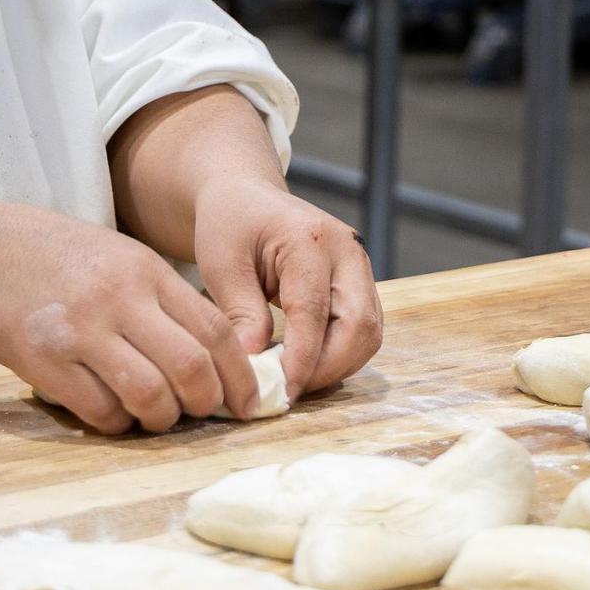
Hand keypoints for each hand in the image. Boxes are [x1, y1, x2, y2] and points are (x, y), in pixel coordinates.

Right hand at [0, 198, 257, 433]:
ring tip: (160, 417)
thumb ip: (169, 302)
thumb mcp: (126, 260)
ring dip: (164, 419)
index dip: (241, 375)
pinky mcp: (46, 361)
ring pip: (150, 394)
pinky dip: (119, 424)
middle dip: (209, 403)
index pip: (215, 331)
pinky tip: (117, 414)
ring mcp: (81, 331)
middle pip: (191, 367)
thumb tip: (219, 358)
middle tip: (205, 412)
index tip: (250, 402)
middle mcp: (120, 300)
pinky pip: (101, 410)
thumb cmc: (63, 258)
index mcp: (147, 273)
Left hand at [194, 181, 382, 401]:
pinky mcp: (362, 287)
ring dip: (336, 367)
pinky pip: (363, 333)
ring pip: (368, 335)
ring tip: (295, 380)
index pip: (315, 311)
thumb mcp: (221, 263)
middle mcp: (348, 252)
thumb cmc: (230, 225)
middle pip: (360, 326)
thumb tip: (255, 364)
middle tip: (289, 391)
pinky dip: (340, 357)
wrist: (248, 199)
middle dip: (327, 369)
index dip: (301, 358)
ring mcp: (361, 270)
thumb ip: (240, 312)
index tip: (280, 390)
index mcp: (311, 239)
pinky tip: (307, 366)